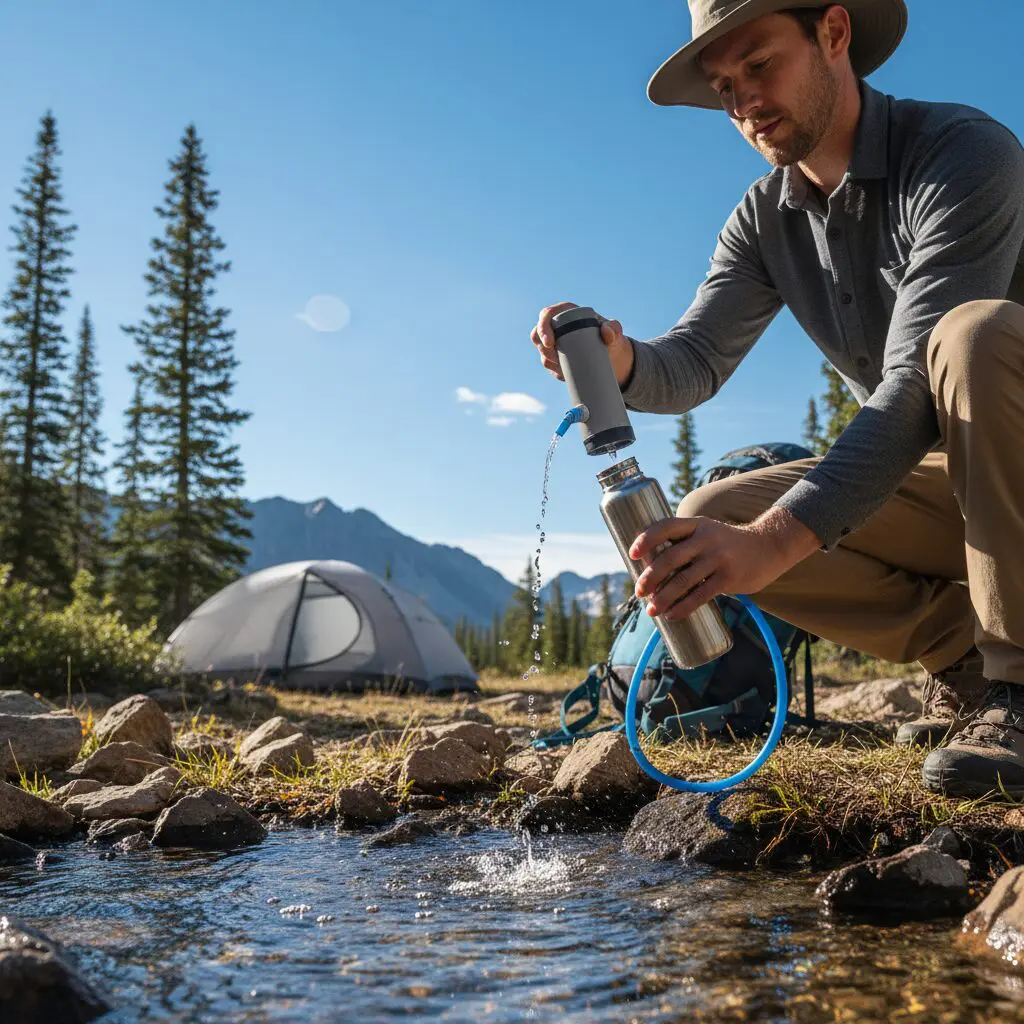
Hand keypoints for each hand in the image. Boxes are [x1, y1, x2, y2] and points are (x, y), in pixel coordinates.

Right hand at [530, 302, 634, 384]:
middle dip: (544, 348)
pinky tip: (563, 373)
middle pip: (538, 334)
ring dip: (549, 360)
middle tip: (557, 359)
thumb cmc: (612, 339)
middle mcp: (557, 327)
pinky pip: (549, 364)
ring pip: (542, 351)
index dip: (542, 327)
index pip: (547, 315)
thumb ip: (614, 329)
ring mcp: (555, 343)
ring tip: (565, 366)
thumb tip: (606, 330)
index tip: (549, 342)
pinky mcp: (556, 358)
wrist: (612, 358)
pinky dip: (554, 369)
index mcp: (566, 313)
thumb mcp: (615, 333)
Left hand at [630, 514, 808, 621]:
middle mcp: (706, 538)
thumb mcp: (707, 532)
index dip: (646, 539)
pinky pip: (701, 595)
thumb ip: (684, 544)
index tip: (632, 554)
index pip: (666, 527)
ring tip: (651, 610)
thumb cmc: (728, 544)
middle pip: (671, 558)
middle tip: (638, 591)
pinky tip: (672, 615)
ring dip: (663, 597)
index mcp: (696, 524)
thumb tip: (650, 569)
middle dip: (650, 577)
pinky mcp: (729, 577)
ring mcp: (718, 558)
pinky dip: (684, 607)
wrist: (769, 547)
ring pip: (683, 580)